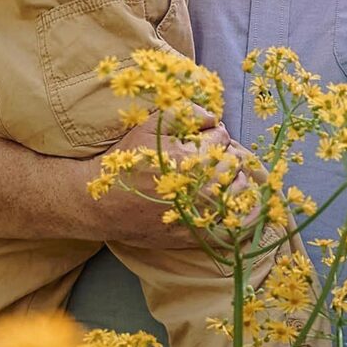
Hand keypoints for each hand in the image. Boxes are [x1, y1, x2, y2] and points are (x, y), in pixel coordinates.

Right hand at [94, 111, 236, 248]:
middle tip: (208, 161)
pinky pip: (235, 225)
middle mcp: (200, 184)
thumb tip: (213, 117)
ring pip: (240, 190)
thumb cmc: (126, 163)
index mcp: (191, 156)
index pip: (222, 138)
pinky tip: (236, 206)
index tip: (201, 143)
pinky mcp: (198, 233)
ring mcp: (201, 211)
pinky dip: (244, 215)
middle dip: (224, 157)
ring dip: (235, 181)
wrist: (102, 204)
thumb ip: (183, 113)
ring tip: (217, 181)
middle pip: (233, 162)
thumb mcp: (148, 127)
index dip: (213, 137)